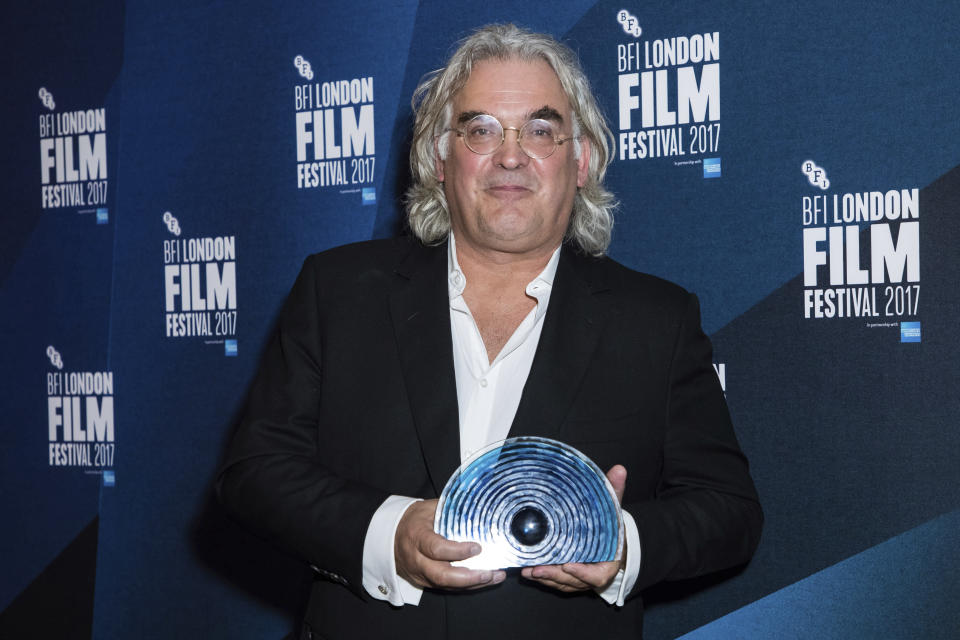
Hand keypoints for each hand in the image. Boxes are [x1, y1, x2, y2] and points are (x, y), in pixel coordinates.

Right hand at [395, 498, 506, 589]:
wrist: (389, 536)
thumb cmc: (412, 520)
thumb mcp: (428, 509)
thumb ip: (449, 510)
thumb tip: (476, 507)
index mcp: (417, 537)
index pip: (436, 549)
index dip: (457, 551)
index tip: (477, 547)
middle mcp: (417, 560)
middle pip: (442, 576)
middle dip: (469, 577)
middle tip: (490, 572)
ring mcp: (421, 574)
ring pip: (447, 586)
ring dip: (474, 584)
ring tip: (495, 576)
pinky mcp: (426, 582)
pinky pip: (448, 588)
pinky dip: (468, 585)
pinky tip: (485, 579)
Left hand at [520, 464, 626, 591]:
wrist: (614, 544)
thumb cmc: (612, 528)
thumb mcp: (614, 509)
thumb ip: (615, 490)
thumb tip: (619, 469)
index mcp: (608, 562)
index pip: (596, 574)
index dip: (583, 573)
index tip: (569, 564)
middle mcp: (592, 574)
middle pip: (573, 580)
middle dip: (554, 575)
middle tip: (538, 568)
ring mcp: (579, 579)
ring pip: (561, 582)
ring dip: (544, 577)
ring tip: (528, 570)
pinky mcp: (567, 577)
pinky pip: (555, 581)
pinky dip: (542, 578)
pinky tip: (528, 571)